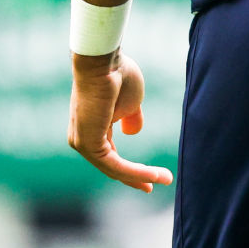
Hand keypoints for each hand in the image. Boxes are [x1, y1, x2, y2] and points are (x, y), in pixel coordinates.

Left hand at [67, 52, 173, 191]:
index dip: (132, 169)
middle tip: (157, 186)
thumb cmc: (117, 74)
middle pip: (112, 167)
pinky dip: (136, 172)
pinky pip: (115, 165)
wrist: (104, 61)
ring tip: (165, 179)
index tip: (154, 177)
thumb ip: (131, 118)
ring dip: (142, 176)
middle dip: (136, 178)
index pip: (111, 157)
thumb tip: (133, 131)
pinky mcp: (88, 144)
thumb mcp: (131, 101)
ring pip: (115, 169)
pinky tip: (153, 175)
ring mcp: (83, 143)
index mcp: (93, 129)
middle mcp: (83, 139)